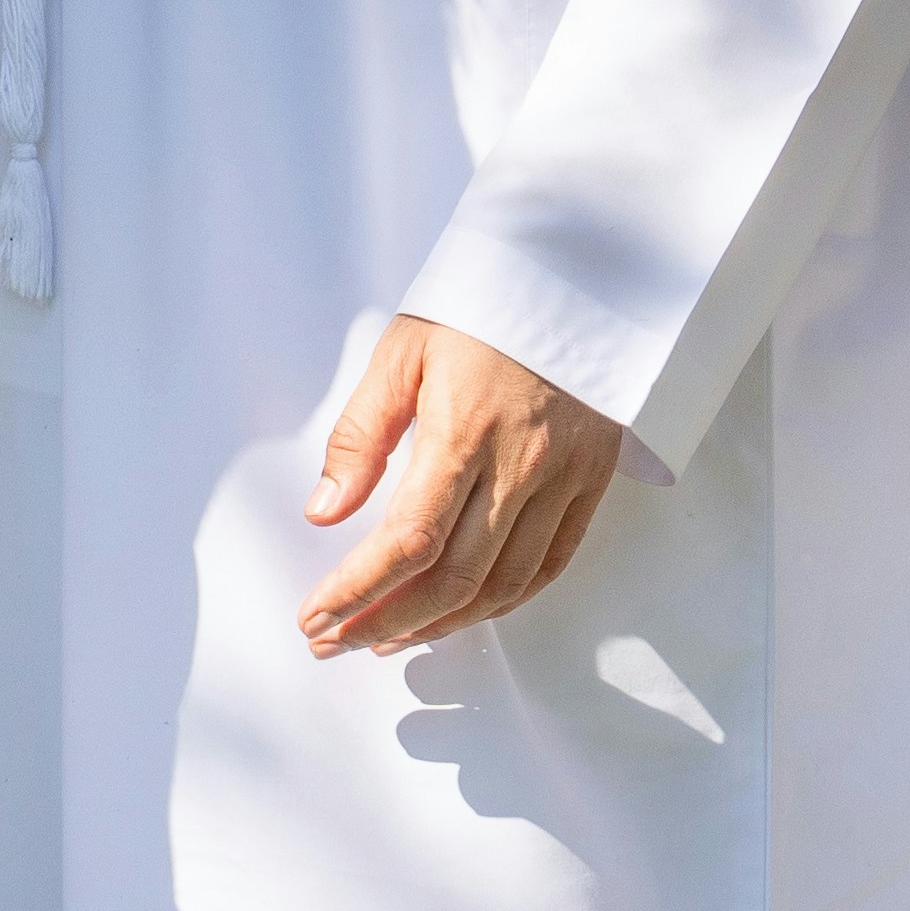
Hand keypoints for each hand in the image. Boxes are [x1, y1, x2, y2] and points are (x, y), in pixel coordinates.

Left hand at [291, 317, 629, 661]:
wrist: (582, 270)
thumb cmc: (483, 305)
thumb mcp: (403, 351)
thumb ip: (361, 435)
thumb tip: (325, 512)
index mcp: (465, 431)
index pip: (408, 542)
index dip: (358, 591)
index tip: (316, 617)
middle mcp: (521, 465)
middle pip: (453, 580)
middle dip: (386, 622)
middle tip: (337, 640)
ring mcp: (565, 478)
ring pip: (503, 586)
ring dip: (440, 626)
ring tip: (388, 636)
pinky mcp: (593, 480)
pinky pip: (550, 565)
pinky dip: (504, 604)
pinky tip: (463, 614)